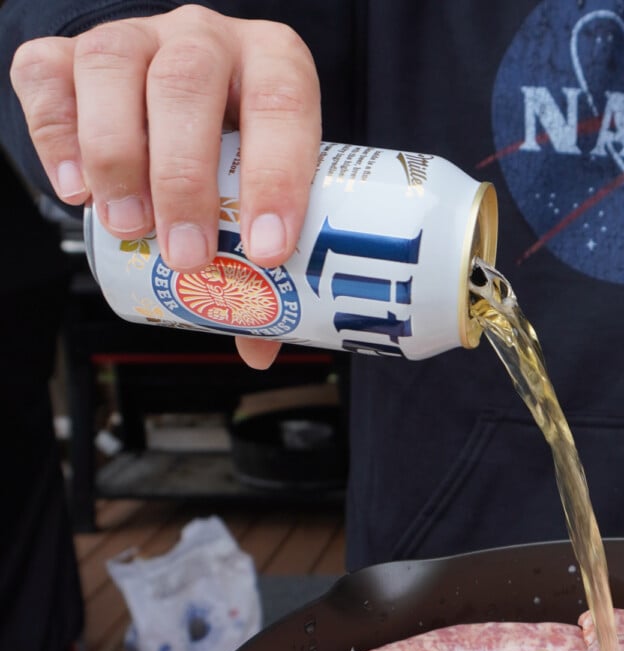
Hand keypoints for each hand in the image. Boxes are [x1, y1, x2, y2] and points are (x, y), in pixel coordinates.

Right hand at [10, 4, 321, 368]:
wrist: (174, 104)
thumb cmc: (235, 157)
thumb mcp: (264, 198)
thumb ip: (267, 267)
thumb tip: (260, 347)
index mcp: (273, 63)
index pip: (282, 104)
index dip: (277, 176)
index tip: (266, 251)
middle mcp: (204, 39)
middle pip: (188, 84)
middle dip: (183, 177)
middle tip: (185, 255)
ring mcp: (134, 37)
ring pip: (113, 70)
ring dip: (116, 156)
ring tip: (125, 227)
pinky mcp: (68, 53)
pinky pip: (47, 76)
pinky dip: (55, 135)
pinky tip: (74, 191)